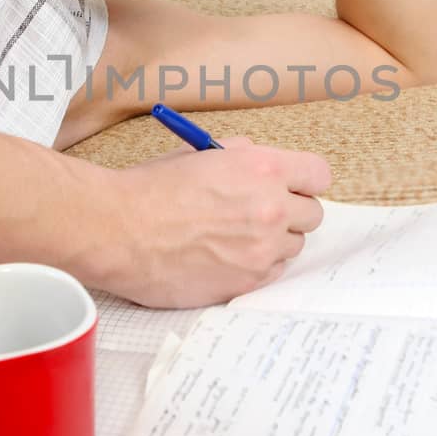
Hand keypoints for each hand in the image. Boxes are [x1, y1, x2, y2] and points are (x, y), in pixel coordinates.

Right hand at [90, 137, 331, 307]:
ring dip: (273, 241)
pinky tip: (227, 256)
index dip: (305, 181)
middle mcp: (271, 208)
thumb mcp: (202, 153)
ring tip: (235, 236)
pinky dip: (257, 266)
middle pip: (312, 214)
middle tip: (259, 212)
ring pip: (293, 246)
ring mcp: (261, 249)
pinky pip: (273, 273)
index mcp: (262, 168)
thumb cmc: (151, 189)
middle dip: (291, 212)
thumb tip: (263, 164)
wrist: (117, 228)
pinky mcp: (246, 282)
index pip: (319, 175)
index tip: (293, 187)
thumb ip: (243, 156)